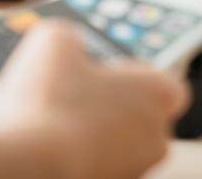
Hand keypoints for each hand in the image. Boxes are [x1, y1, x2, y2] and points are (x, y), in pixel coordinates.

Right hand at [0, 21, 187, 178]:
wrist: (36, 166)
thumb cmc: (55, 106)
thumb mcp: (53, 42)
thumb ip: (67, 36)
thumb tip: (64, 42)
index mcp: (158, 94)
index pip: (166, 82)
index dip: (133, 74)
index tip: (105, 70)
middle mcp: (156, 137)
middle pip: (140, 115)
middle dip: (109, 104)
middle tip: (73, 93)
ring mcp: (134, 170)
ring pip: (118, 145)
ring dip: (92, 133)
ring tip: (53, 121)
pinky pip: (97, 166)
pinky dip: (78, 156)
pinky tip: (49, 145)